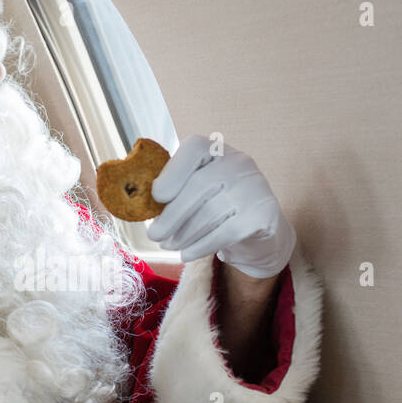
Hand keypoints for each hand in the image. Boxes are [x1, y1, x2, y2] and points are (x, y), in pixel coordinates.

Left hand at [147, 135, 295, 278]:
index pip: (194, 149)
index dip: (172, 172)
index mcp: (217, 150)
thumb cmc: (216, 208)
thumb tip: (139, 202)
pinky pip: (225, 233)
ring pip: (211, 212)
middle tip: (154, 235)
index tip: (157, 197)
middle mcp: (239, 162)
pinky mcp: (262, 215)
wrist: (260, 230)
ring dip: (183, 234)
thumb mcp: (195, 191)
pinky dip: (200, 246)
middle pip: (200, 185)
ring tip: (169, 245)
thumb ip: (173, 190)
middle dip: (172, 215)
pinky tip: (187, 254)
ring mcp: (254, 187)